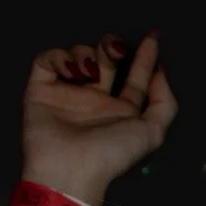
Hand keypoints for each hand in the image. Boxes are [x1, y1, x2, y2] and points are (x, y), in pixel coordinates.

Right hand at [20, 32, 177, 205]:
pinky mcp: (40, 88)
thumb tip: (161, 71)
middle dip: (111, 47)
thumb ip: (164, 103)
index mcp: (122, 110)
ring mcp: (67, 92)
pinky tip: (72, 71)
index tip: (154, 36)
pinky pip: (47, 60)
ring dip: (86, 54)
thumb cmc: (112, 154)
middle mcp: (95, 99)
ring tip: (90, 72)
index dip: (146, 56)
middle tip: (114, 50)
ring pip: (77, 55)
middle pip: (104, 59)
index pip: (135, 76)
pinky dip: (59, 57)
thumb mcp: (152, 132)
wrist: (69, 168)